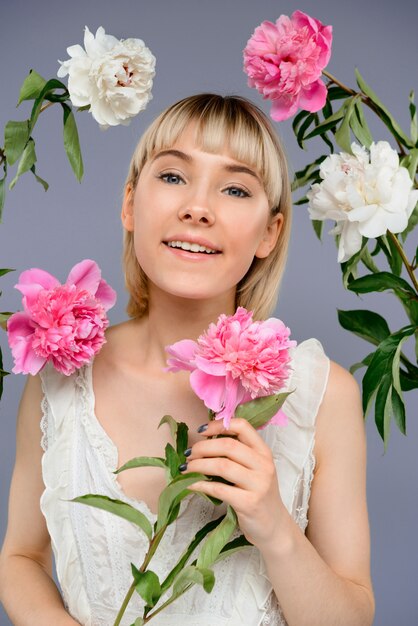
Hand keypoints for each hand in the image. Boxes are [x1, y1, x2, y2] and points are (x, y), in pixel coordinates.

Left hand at [183, 418, 287, 548]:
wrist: (274, 527)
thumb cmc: (259, 495)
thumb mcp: (254, 470)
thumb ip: (237, 455)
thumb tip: (203, 442)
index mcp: (263, 452)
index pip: (242, 426)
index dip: (218, 425)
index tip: (201, 431)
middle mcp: (263, 465)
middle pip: (228, 445)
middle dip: (202, 447)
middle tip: (189, 454)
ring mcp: (258, 484)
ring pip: (222, 465)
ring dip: (198, 465)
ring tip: (186, 468)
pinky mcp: (249, 503)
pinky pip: (219, 489)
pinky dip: (200, 485)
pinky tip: (191, 484)